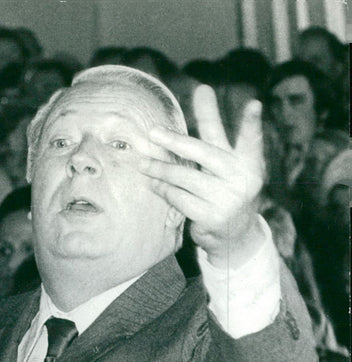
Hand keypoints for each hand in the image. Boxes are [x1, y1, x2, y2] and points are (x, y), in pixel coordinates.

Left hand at [142, 85, 265, 268]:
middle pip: (204, 153)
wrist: (235, 236)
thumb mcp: (228, 159)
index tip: (254, 104)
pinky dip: (163, 189)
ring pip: (185, 177)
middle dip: (176, 141)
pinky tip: (152, 183)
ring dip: (160, 169)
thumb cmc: (227, 188)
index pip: (250, 139)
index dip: (252, 123)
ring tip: (143, 164)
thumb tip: (201, 89)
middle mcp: (242, 178)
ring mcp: (227, 198)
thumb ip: (215, 130)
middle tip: (154, 132)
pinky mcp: (211, 216)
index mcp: (250, 161)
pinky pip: (179, 197)